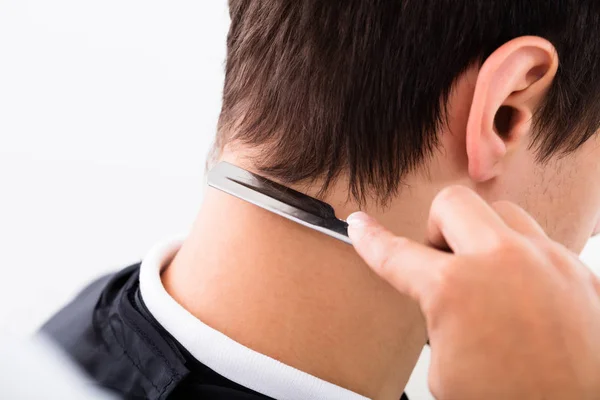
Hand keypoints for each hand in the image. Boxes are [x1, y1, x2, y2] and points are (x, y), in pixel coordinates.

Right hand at [347, 186, 599, 399]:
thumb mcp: (446, 370)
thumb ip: (437, 316)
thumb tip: (442, 293)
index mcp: (456, 290)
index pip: (396, 252)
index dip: (370, 239)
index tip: (360, 226)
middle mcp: (504, 263)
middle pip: (453, 203)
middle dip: (437, 227)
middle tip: (441, 260)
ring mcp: (549, 262)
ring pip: (503, 214)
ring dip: (484, 238)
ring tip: (487, 277)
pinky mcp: (581, 274)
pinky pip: (541, 243)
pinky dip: (523, 261)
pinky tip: (523, 296)